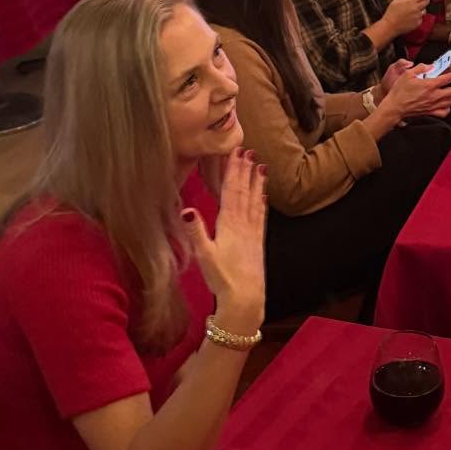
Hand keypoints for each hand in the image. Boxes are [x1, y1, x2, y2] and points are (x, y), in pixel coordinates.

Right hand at [183, 150, 266, 332]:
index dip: (234, 171)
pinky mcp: (258, 242)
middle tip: (248, 150)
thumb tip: (186, 210)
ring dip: (256, 182)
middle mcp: (244, 224)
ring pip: (255, 201)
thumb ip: (196, 232)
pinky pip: (261, 216)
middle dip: (245, 170)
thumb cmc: (223, 279)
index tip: (237, 152)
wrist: (246, 299)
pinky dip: (262, 202)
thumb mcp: (204, 256)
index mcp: (230, 224)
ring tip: (260, 165)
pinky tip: (264, 195)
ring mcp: (253, 233)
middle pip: (245, 192)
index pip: (232, 191)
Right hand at [380, 62, 450, 120]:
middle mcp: (434, 96)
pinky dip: (448, 108)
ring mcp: (433, 105)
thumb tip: (430, 66)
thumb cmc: (399, 91)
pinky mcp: (430, 112)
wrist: (395, 107)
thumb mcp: (408, 74)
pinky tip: (447, 104)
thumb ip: (421, 68)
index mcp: (430, 85)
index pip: (448, 78)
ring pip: (450, 101)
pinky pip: (444, 112)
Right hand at [383, 0, 431, 37]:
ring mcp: (418, 16)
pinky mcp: (418, 23)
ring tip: (410, 11)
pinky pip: (420, 17)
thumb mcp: (398, 0)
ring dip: (420, 9)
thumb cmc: (392, 12)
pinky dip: (417, 16)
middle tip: (418, 0)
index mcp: (411, 2)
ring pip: (424, 10)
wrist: (391, 25)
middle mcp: (416, 9)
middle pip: (426, 1)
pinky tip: (409, 18)